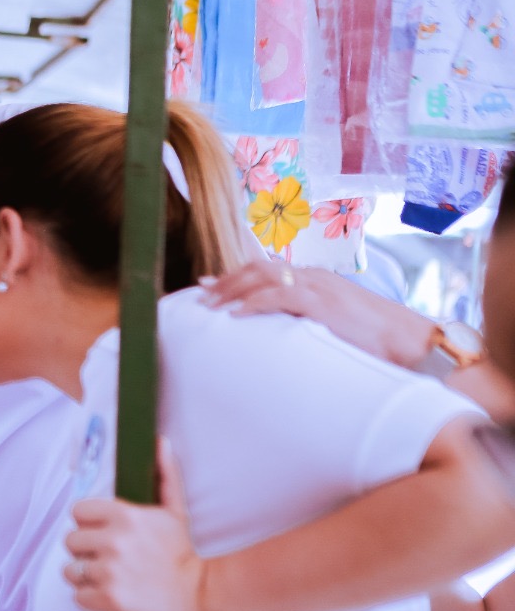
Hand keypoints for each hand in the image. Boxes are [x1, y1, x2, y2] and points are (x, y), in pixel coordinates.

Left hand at [64, 439, 213, 610]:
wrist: (199, 597)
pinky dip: (91, 598)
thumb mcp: (174, 510)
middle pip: (70, 541)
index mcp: (124, 516)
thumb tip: (160, 441)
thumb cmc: (182, 552)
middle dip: (85, 550)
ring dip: (85, 575)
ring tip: (108, 576)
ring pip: (70, 570)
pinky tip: (111, 594)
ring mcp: (109, 573)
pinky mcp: (108, 600)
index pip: (77, 512)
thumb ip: (164, 475)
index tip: (101, 532)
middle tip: (106, 557)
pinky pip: (78, 596)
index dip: (88, 523)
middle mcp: (113, 542)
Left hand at [202, 262, 433, 368]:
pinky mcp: (323, 303)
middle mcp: (314, 278)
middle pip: (258, 269)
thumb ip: (307, 323)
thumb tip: (284, 336)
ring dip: (232, 290)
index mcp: (315, 281)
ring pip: (263, 277)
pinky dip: (253, 303)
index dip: (235, 277)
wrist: (410, 341)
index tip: (209, 285)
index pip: (268, 271)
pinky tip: (235, 315)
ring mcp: (318, 287)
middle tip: (201, 297)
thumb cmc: (375, 340)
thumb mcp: (334, 325)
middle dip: (226, 281)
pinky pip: (280, 296)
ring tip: (209, 306)